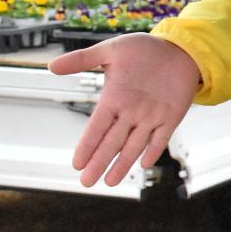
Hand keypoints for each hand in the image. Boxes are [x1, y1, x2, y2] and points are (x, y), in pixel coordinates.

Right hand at [49, 34, 202, 186]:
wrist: (178, 48)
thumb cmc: (143, 49)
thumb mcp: (111, 50)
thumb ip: (83, 59)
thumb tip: (52, 66)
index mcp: (114, 99)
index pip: (96, 127)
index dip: (87, 145)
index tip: (76, 163)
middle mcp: (130, 112)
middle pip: (111, 142)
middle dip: (99, 162)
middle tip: (86, 182)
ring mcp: (151, 116)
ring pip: (134, 145)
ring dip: (122, 163)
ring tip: (110, 182)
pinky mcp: (171, 117)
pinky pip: (161, 138)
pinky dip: (153, 150)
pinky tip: (144, 164)